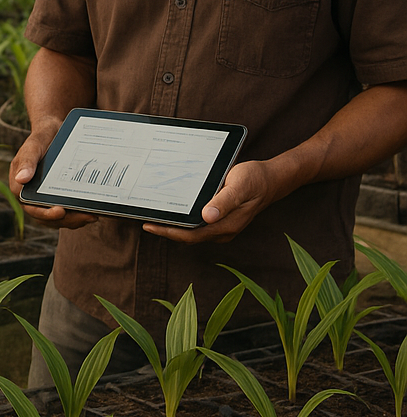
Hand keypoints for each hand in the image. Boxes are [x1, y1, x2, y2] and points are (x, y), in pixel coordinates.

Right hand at [10, 126, 97, 230]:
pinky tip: (92, 211)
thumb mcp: (34, 145)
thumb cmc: (42, 137)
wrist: (54, 131)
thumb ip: (27, 161)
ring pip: (56, 219)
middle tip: (86, 216)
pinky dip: (77, 214)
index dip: (44, 213)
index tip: (61, 211)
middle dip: (66, 220)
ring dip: (74, 221)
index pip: (29, 206)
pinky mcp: (56, 197)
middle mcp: (29, 196)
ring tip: (92, 216)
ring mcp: (43, 198)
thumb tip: (21, 179)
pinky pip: (65, 212)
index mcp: (19, 186)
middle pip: (45, 217)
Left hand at [142, 160, 278, 244]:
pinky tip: (174, 212)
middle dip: (166, 231)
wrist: (271, 179)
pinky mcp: (221, 220)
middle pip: (188, 236)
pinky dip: (184, 221)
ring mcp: (222, 227)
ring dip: (174, 227)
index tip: (149, 225)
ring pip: (192, 232)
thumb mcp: (240, 185)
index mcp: (226, 225)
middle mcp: (223, 230)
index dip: (169, 232)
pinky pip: (198, 226)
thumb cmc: (255, 179)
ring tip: (153, 217)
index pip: (191, 235)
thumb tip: (207, 216)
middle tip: (144, 220)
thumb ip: (224, 201)